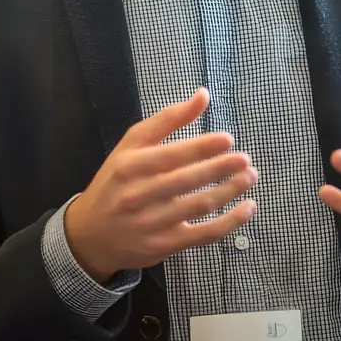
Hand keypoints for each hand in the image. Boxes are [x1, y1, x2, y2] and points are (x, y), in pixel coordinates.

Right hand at [64, 88, 256, 281]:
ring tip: (249, 177)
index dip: (202, 147)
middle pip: (188, 180)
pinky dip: (230, 222)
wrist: (91, 234)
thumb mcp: (132, 144)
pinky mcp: (165, 245)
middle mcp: (140, 194)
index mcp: (131, 165)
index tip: (228, 139)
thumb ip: (168, 119)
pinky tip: (248, 207)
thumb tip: (203, 95)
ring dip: (230, 191)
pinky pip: (203, 234)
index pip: (172, 154)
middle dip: (221, 168)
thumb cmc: (117, 180)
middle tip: (245, 159)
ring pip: (198, 206)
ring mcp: (152, 223)